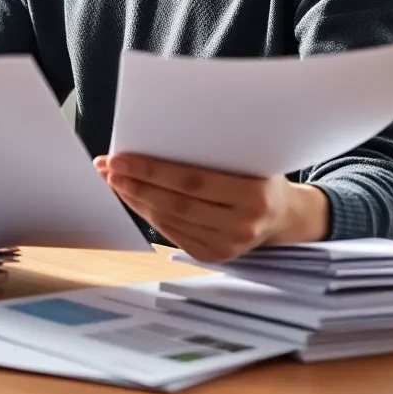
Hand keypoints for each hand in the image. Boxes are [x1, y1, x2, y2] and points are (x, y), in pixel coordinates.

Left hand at [95, 154, 328, 262]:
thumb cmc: (260, 173)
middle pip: (176, 203)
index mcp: (254, 193)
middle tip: (107, 167)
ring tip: (112, 180)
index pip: (192, 181)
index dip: (151, 170)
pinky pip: (174, 233)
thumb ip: (212, 150)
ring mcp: (229, 246)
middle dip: (136, 184)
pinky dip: (149, 214)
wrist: (284, 214)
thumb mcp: (247, 155)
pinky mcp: (216, 257)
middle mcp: (242, 225)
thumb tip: (156, 137)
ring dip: (136, 199)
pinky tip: (133, 197)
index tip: (119, 157)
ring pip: (171, 221)